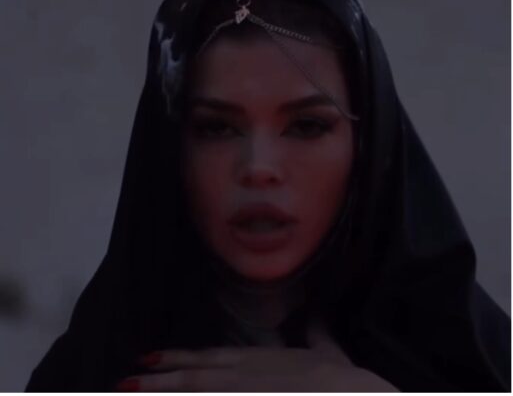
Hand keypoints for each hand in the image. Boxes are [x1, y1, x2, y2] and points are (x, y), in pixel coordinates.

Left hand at [115, 319, 398, 391]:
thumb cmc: (344, 382)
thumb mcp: (330, 351)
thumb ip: (318, 332)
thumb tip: (317, 315)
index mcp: (259, 360)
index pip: (209, 357)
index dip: (177, 357)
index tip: (149, 356)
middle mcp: (244, 377)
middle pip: (192, 377)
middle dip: (156, 381)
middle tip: (123, 382)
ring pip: (193, 395)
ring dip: (160, 395)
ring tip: (127, 391)